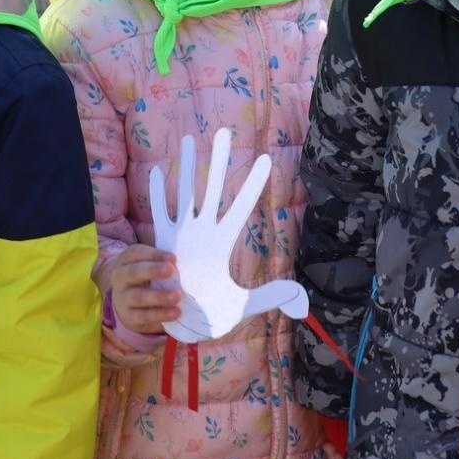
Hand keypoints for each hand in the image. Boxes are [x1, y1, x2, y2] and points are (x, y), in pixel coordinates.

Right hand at [106, 245, 180, 336]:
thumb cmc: (144, 280)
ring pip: (139, 297)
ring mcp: (122, 299)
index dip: (154, 254)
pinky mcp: (129, 317)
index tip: (173, 258)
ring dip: (159, 296)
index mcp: (125, 261)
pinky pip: (144, 316)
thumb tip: (180, 265)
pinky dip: (160, 314)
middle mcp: (120, 278)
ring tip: (177, 295)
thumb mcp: (147, 268)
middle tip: (171, 269)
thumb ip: (161, 264)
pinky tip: (175, 312)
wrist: (126, 305)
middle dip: (153, 270)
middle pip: (134, 272)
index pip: (135, 253)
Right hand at [150, 127, 307, 343]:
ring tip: (187, 139)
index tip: (265, 159)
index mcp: (223, 242)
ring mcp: (182, 234)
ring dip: (185, 166)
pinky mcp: (162, 243)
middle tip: (224, 131)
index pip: (241, 207)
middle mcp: (204, 232)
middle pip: (212, 188)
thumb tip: (301, 298)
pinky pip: (158, 214)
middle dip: (218, 160)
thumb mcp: (244, 306)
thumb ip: (270, 297)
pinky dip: (158, 194)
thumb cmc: (213, 313)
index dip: (252, 184)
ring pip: (184, 192)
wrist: (183, 327)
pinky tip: (157, 173)